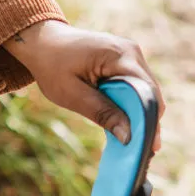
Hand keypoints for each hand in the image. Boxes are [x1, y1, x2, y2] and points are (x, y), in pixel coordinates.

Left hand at [4, 21, 165, 151]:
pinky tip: (125, 125)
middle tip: (143, 152)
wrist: (43, 43)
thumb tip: (128, 135)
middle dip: (148, 121)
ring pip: (145, 91)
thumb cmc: (53, 67)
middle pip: (150, 92)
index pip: (146, 91)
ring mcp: (130, 55)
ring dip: (141, 115)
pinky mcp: (124, 62)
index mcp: (120, 55)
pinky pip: (135, 87)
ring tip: (136, 143)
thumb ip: (102, 113)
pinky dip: (132, 106)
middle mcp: (132, 52)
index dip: (150, 120)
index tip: (149, 148)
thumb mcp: (73, 94)